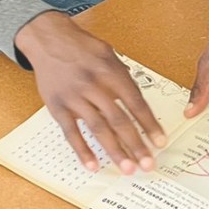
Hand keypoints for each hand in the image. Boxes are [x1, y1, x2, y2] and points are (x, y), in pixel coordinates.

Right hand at [15, 12, 166, 174]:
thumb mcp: (109, 54)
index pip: (135, 103)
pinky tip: (93, 165)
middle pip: (119, 120)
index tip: (160, 142)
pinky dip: (82, 150)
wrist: (47, 38)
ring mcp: (74, 97)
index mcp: (111, 71)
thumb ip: (124, 78)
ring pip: (98, 129)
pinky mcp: (57, 106)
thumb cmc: (81, 47)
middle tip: (148, 164)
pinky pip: (71, 132)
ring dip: (115, 151)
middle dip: (136, 145)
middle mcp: (94, 84)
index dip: (149, 124)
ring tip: (127, 169)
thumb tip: (140, 105)